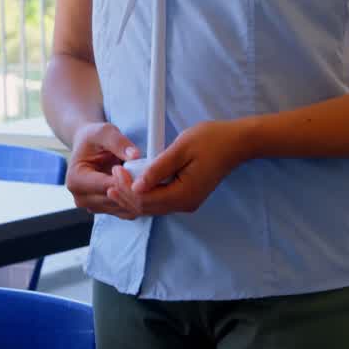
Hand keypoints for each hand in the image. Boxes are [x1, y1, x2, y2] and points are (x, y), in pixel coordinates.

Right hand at [66, 122, 142, 219]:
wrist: (88, 148)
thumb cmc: (94, 139)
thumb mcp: (105, 132)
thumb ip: (119, 143)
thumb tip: (135, 155)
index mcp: (75, 180)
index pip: (106, 186)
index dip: (128, 179)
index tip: (145, 170)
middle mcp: (81, 198)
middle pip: (115, 200)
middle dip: (135, 190)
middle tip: (152, 176)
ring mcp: (92, 207)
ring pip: (123, 209)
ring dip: (139, 197)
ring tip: (149, 180)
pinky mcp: (104, 210)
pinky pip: (126, 212)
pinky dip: (138, 202)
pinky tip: (144, 188)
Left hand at [127, 119, 251, 215]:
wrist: (236, 143)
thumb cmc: (212, 140)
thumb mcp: (181, 148)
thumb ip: (158, 168)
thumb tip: (137, 185)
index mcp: (184, 194)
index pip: (146, 200)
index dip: (126, 188)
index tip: (116, 170)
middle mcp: (185, 204)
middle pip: (146, 208)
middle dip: (125, 194)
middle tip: (112, 175)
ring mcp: (186, 202)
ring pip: (152, 207)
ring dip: (133, 195)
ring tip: (117, 180)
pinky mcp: (186, 197)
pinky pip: (160, 201)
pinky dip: (144, 194)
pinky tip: (133, 184)